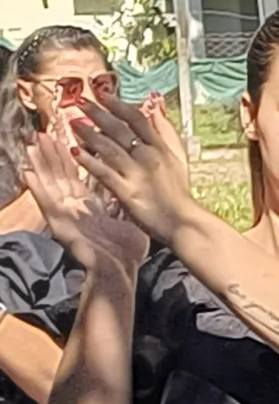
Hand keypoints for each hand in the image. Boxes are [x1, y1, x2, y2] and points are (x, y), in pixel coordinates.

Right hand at [26, 133, 146, 274]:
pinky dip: (37, 188)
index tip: (64, 134)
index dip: (69, 155)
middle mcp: (73, 207)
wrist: (121, 271)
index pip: (75, 174)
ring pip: (49, 185)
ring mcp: (64, 216)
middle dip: (50, 154)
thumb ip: (121, 199)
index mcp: (88, 204)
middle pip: (59, 175)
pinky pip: (47, 204)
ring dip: (38, 165)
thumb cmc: (125, 249)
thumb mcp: (125, 217)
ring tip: (30, 145)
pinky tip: (27, 173)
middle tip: (41, 132)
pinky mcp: (59, 226)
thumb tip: (127, 184)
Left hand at [66, 93, 196, 240]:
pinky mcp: (127, 191)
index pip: (136, 119)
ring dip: (89, 134)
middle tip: (80, 102)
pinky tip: (74, 151)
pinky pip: (104, 172)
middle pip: (119, 129)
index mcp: (160, 147)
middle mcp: (148, 156)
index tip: (102, 94)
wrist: (183, 221)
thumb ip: (167, 131)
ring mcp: (137, 173)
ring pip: (109, 148)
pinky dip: (88, 161)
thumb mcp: (179, 157)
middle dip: (98, 113)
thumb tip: (156, 107)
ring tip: (73, 123)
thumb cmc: (179, 191)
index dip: (118, 105)